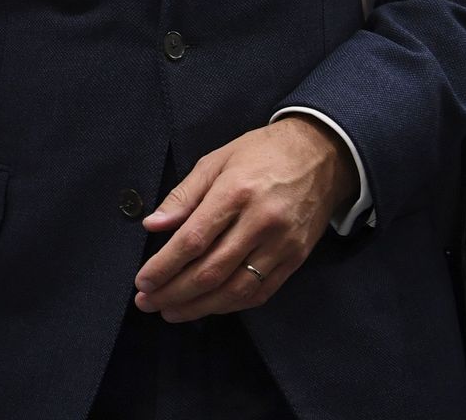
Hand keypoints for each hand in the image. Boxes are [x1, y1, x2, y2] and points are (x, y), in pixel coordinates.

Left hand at [133, 116, 355, 321]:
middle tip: (147, 302)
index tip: (142, 281)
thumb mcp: (215, 161)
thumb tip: (152, 225)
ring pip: (236, 289)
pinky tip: (208, 306)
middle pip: (211, 271)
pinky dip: (231, 304)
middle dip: (174, 292)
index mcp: (235, 193)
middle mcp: (261, 222)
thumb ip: (183, 196)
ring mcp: (282, 244)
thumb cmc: (261, 153)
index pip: (193, 240)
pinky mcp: (297, 258)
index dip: (165, 266)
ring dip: (199, 306)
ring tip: (171, 312)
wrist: (322, 155)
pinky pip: (261, 292)